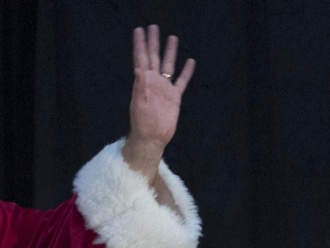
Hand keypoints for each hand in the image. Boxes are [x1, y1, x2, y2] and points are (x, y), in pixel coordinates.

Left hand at [122, 25, 194, 179]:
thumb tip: (139, 70)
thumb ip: (140, 87)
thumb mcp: (139, 104)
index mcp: (143, 81)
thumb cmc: (142, 123)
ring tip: (172, 37)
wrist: (153, 138)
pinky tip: (190, 61)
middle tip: (153, 27)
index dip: (140, 44)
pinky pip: (182, 81)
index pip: (141, 58)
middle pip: (154, 57)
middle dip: (153, 42)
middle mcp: (154, 81)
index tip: (139, 30)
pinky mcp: (174, 97)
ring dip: (170, 52)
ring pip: (168, 65)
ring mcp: (165, 88)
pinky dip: (186, 72)